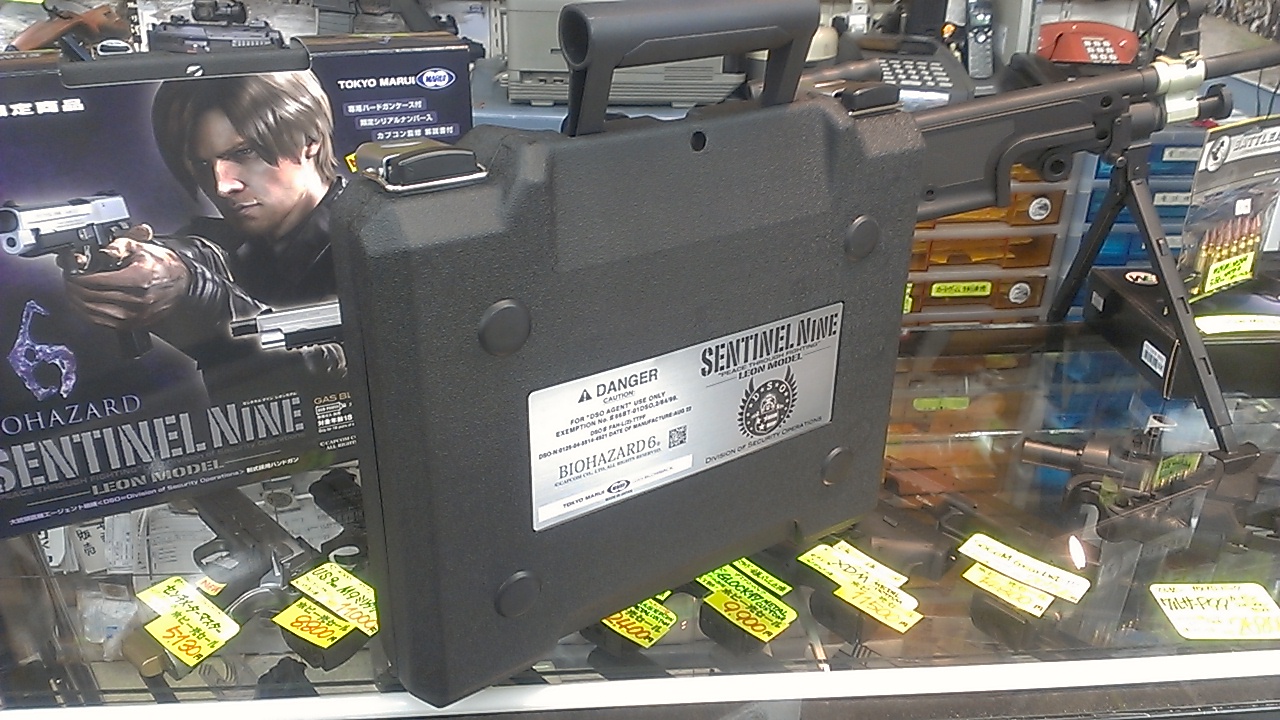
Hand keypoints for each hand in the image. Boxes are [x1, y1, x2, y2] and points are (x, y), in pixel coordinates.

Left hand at [64, 226, 191, 329]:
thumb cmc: (164, 266)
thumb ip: (118, 246)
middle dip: (74, 287)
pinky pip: (101, 321)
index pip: (95, 280)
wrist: (183, 284)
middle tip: (69, 279)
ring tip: (72, 290)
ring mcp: (133, 315)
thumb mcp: (142, 248)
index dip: (78, 276)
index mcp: (137, 279)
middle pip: (90, 296)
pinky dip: (87, 313)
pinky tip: (82, 304)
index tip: (72, 271)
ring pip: (92, 311)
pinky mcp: (132, 324)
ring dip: (77, 301)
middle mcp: (135, 300)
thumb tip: (100, 251)